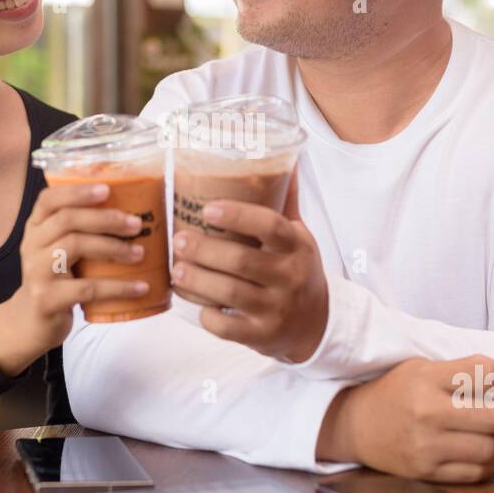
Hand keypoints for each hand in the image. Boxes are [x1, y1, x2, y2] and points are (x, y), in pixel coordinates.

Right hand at [0, 182, 149, 375]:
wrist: (31, 322)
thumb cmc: (57, 278)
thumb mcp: (60, 250)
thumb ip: (80, 231)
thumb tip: (133, 212)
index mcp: (36, 227)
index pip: (49, 199)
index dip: (77, 191)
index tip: (108, 189)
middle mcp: (31, 245)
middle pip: (67, 220)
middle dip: (106, 219)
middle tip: (137, 224)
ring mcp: (36, 272)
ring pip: (75, 247)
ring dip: (113, 248)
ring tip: (140, 253)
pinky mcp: (47, 299)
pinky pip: (87, 288)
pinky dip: (118, 287)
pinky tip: (140, 287)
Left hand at [171, 165, 327, 362]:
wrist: (316, 325)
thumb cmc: (297, 270)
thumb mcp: (299, 236)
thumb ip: (286, 201)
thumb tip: (286, 157)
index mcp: (297, 246)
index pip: (270, 226)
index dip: (238, 215)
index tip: (207, 209)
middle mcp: (290, 277)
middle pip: (242, 261)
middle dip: (204, 250)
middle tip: (178, 241)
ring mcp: (277, 309)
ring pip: (230, 294)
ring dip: (197, 281)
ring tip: (176, 269)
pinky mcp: (262, 336)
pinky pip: (228, 328)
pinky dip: (208, 316)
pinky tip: (195, 304)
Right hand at [317, 356, 493, 482]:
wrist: (355, 425)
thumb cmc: (395, 391)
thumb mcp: (425, 368)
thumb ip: (470, 367)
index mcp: (428, 378)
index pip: (485, 374)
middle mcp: (428, 411)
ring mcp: (427, 445)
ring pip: (491, 449)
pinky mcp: (426, 471)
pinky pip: (476, 472)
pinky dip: (487, 463)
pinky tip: (479, 452)